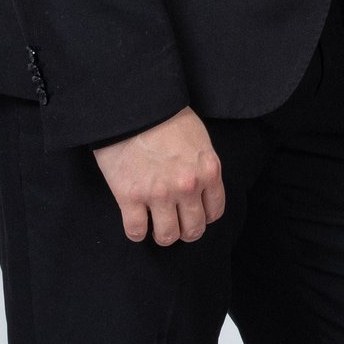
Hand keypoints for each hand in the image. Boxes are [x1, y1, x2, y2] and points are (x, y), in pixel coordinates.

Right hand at [93, 106, 224, 245]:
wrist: (134, 107)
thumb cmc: (167, 117)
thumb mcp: (199, 140)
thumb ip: (202, 167)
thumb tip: (200, 188)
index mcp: (208, 171)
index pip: (214, 212)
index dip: (203, 217)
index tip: (193, 215)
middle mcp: (187, 186)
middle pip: (193, 230)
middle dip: (184, 231)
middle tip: (175, 225)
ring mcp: (158, 194)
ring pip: (166, 236)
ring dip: (162, 235)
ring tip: (156, 226)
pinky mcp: (130, 197)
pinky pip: (136, 232)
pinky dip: (136, 232)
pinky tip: (136, 222)